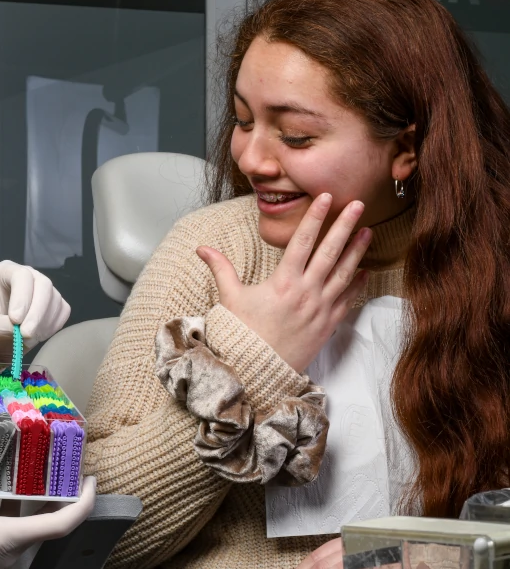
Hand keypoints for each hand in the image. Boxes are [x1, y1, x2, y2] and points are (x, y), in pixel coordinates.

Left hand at [0, 261, 70, 364]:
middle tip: (26, 334)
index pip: (21, 276)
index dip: (22, 298)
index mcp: (5, 272)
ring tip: (26, 338)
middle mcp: (27, 276)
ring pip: (55, 299)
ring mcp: (42, 290)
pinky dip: (52, 326)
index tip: (15, 320)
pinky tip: (37, 335)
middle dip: (37, 312)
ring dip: (43, 322)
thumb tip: (19, 330)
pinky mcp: (53, 305)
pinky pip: (62, 312)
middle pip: (44, 285)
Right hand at [0, 434, 94, 568]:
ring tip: (26, 472)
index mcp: (8, 536)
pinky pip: (9, 533)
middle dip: (60, 494)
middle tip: (60, 467)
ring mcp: (0, 558)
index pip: (62, 523)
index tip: (90, 480)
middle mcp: (11, 549)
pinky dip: (8, 512)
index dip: (83, 502)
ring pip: (28, 527)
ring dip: (31, 502)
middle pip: (49, 521)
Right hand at [197, 194, 370, 371]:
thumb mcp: (230, 298)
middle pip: (330, 252)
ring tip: (368, 231)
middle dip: (345, 225)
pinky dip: (358, 284)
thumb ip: (221, 268)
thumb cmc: (242, 333)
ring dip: (357, 251)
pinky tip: (365, 270)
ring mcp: (320, 309)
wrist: (257, 371)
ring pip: (345, 274)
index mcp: (283, 282)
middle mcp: (306, 293)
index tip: (326, 197)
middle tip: (358, 204)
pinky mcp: (328, 325)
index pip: (303, 241)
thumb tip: (201, 248)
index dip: (315, 217)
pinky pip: (348, 300)